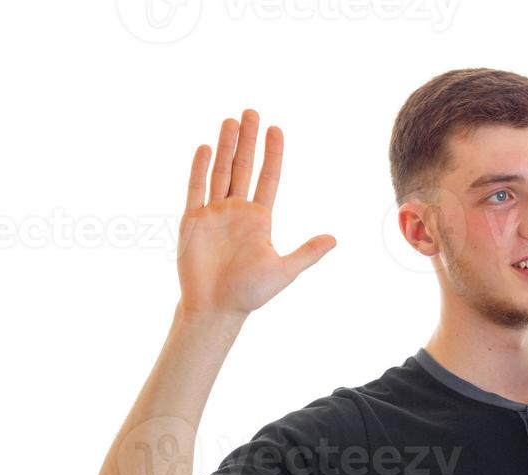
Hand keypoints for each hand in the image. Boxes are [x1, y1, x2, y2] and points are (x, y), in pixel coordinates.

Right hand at [178, 109, 335, 317]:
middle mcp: (236, 211)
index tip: (276, 129)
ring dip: (225, 146)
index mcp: (259, 219)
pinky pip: (196, 189)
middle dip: (248, 140)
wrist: (217, 308)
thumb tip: (334, 240)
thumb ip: (307, 253)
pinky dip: (199, 169)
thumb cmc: (250, 294)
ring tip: (231, 121)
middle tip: (251, 112)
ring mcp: (214, 213)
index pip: (269, 178)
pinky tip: (205, 148)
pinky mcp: (193, 220)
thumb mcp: (284, 271)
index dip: (272, 154)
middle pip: (243, 167)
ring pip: (220, 172)